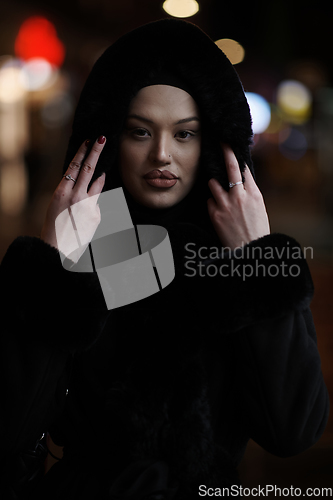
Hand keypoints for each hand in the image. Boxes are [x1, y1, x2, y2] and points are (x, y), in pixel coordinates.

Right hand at [41, 136, 105, 257]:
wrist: (59, 248)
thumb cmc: (56, 225)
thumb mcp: (58, 204)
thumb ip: (72, 191)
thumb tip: (91, 181)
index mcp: (62, 192)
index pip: (74, 167)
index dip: (82, 153)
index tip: (88, 141)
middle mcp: (76, 196)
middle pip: (89, 169)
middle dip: (96, 152)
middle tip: (103, 139)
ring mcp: (88, 205)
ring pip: (97, 185)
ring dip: (100, 177)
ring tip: (102, 172)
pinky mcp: (96, 215)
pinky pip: (97, 204)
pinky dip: (93, 205)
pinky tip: (85, 216)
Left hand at [207, 144, 269, 249]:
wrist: (249, 250)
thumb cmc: (257, 230)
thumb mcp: (260, 209)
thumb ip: (250, 193)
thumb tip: (241, 179)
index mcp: (254, 194)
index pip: (244, 169)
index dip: (237, 157)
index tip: (231, 146)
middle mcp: (240, 196)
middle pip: (230, 168)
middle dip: (225, 152)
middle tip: (221, 143)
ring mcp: (226, 205)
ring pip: (213, 184)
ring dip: (214, 185)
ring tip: (219, 192)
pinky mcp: (215, 215)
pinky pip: (209, 201)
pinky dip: (212, 203)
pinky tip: (218, 210)